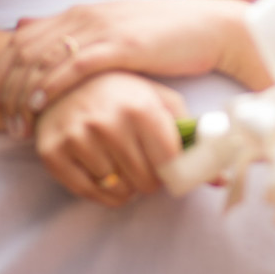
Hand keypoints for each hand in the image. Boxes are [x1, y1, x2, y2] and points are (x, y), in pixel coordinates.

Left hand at [0, 0, 266, 135]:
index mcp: (80, 13)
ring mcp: (101, 29)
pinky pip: (74, 66)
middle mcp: (83, 16)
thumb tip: (37, 30)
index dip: (0, 70)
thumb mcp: (114, 30)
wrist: (208, 28)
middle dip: (4, 87)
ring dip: (23, 95)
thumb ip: (78, 34)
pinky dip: (51, 86)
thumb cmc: (164, 36)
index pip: (22, 39)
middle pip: (24, 51)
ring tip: (16, 126)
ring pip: (44, 60)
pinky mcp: (120, 45)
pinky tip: (39, 106)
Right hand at [33, 71, 187, 204]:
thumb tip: (222, 181)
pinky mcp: (52, 151)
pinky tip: (104, 172)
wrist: (68, 80)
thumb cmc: (124, 94)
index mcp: (140, 107)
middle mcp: (108, 122)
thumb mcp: (162, 102)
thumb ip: (192, 137)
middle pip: (145, 182)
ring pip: (118, 190)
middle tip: (143, 164)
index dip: (173, 170)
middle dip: (149, 180)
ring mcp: (77, 137)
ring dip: (125, 185)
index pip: (170, 163)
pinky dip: (102, 192)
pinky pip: (88, 193)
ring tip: (120, 162)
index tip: (169, 165)